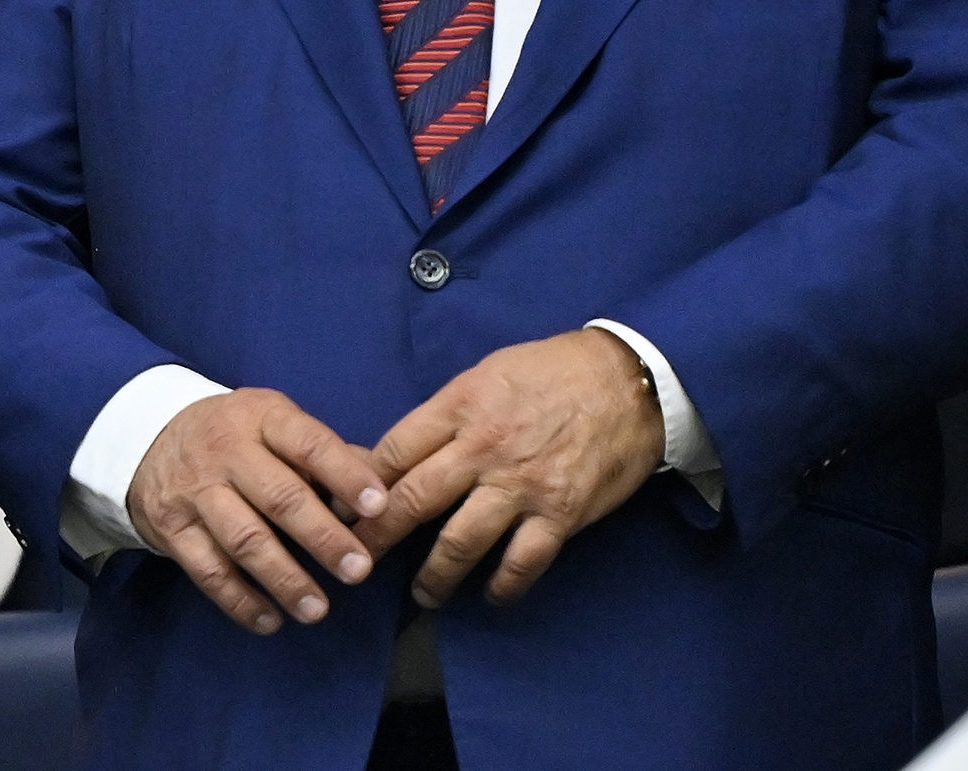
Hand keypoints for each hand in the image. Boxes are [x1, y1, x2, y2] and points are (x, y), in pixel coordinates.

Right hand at [128, 388, 394, 635]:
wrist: (149, 439)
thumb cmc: (236, 436)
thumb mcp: (274, 424)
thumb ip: (326, 454)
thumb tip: (385, 486)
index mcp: (262, 417)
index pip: (309, 443)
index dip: (346, 475)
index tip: (380, 507)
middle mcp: (226, 450)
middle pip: (279, 497)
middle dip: (323, 537)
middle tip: (359, 571)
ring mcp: (195, 490)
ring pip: (244, 538)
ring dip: (285, 578)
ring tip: (318, 609)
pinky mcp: (171, 527)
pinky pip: (208, 570)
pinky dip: (240, 601)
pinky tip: (270, 621)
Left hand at [373, 328, 662, 609]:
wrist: (628, 382)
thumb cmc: (553, 371)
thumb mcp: (487, 374)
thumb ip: (448, 414)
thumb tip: (406, 452)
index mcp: (460, 406)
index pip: (393, 452)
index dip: (359, 485)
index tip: (339, 509)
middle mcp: (482, 447)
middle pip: (413, 499)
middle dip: (376, 536)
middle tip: (355, 561)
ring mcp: (521, 484)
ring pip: (460, 542)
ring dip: (434, 576)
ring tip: (423, 593)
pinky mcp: (560, 513)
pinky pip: (521, 563)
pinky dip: (502, 587)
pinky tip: (491, 597)